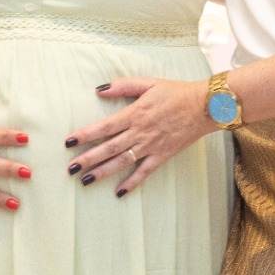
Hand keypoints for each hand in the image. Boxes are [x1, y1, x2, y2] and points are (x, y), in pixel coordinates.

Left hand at [63, 78, 211, 197]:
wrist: (205, 106)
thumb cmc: (175, 92)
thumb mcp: (148, 83)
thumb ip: (123, 86)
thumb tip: (99, 90)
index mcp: (135, 113)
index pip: (104, 127)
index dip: (85, 135)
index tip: (69, 142)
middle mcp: (140, 132)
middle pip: (109, 147)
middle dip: (88, 158)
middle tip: (70, 168)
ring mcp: (151, 146)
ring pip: (122, 161)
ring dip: (103, 171)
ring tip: (85, 180)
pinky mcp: (162, 155)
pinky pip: (145, 172)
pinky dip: (132, 183)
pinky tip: (119, 192)